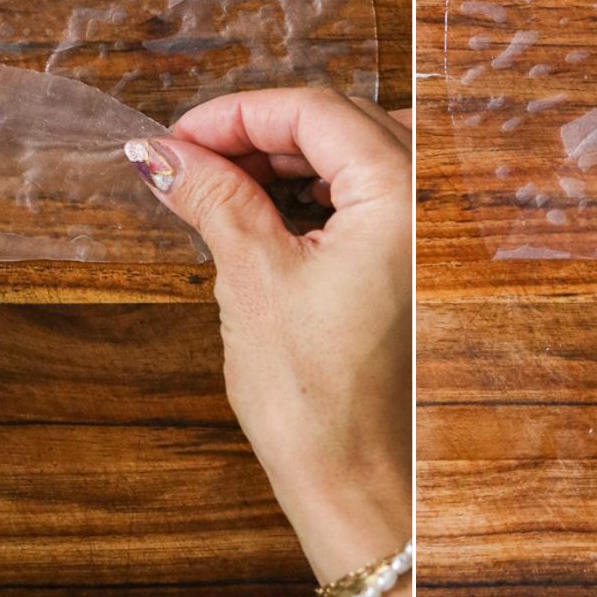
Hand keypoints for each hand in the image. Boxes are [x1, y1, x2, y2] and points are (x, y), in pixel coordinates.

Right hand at [125, 89, 410, 596]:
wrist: (358, 486)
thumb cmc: (315, 399)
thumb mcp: (251, 278)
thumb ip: (212, 196)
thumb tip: (161, 152)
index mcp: (405, 195)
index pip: (314, 111)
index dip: (236, 114)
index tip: (176, 135)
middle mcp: (434, 203)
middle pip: (339, 124)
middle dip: (259, 134)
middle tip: (188, 158)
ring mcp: (435, 233)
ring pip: (357, 155)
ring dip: (288, 161)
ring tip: (220, 185)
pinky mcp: (424, 262)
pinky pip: (373, 195)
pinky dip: (320, 192)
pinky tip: (271, 211)